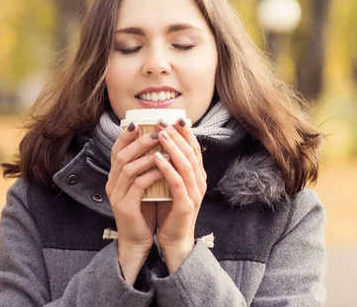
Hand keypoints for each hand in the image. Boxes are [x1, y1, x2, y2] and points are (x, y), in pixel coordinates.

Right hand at [106, 123, 163, 284]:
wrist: (137, 240)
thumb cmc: (143, 211)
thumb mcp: (142, 186)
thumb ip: (144, 168)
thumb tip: (158, 145)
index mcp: (115, 178)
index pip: (116, 151)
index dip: (125, 137)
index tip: (137, 123)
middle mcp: (112, 184)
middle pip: (121, 156)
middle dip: (139, 142)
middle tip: (155, 132)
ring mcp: (116, 195)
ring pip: (128, 168)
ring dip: (146, 156)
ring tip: (163, 148)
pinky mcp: (125, 206)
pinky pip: (138, 185)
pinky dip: (151, 174)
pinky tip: (164, 168)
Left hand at [153, 118, 206, 273]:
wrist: (173, 239)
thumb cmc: (170, 209)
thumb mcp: (171, 183)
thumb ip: (171, 165)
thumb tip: (160, 141)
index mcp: (197, 175)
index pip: (193, 148)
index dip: (184, 132)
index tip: (172, 118)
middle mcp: (199, 181)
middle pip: (190, 152)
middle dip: (177, 135)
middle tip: (162, 121)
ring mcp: (195, 193)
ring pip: (185, 165)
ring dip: (172, 148)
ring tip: (159, 134)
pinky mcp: (186, 205)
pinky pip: (177, 183)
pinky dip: (167, 169)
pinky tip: (156, 158)